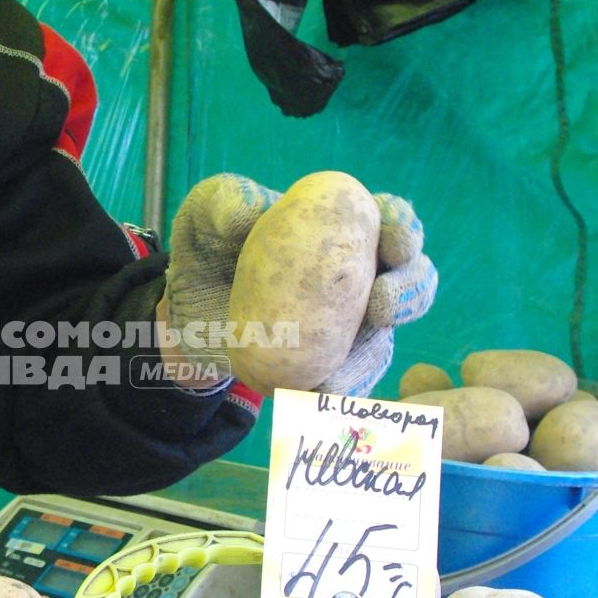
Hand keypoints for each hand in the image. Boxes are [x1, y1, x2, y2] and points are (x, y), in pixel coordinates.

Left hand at [162, 176, 436, 394]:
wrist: (186, 310)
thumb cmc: (209, 247)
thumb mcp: (206, 214)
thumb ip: (226, 201)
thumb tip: (251, 211)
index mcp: (343, 225)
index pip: (388, 220)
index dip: (403, 229)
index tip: (393, 244)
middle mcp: (359, 274)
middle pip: (410, 280)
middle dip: (410, 292)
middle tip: (380, 304)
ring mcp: (350, 324)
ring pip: (383, 339)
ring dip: (373, 355)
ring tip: (343, 370)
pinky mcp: (331, 364)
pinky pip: (349, 381)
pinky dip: (342, 390)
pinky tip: (322, 396)